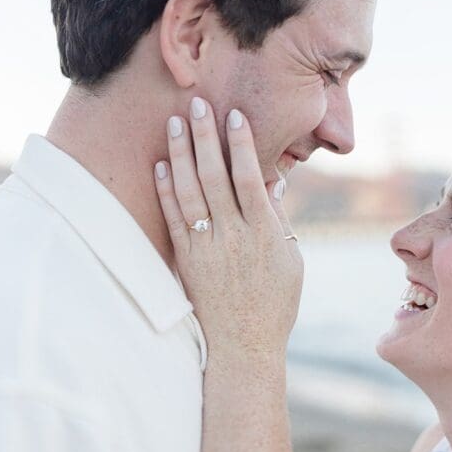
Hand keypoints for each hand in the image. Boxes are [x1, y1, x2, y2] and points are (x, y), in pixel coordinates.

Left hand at [153, 98, 303, 359]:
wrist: (242, 347)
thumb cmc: (274, 304)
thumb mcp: (291, 261)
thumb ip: (280, 220)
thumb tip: (274, 181)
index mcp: (264, 234)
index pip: (249, 178)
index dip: (241, 144)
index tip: (234, 115)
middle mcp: (233, 237)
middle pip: (215, 176)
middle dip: (205, 137)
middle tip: (196, 104)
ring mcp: (206, 249)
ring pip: (190, 191)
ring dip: (181, 154)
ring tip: (174, 123)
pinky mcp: (186, 261)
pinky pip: (173, 218)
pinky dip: (166, 190)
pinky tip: (161, 165)